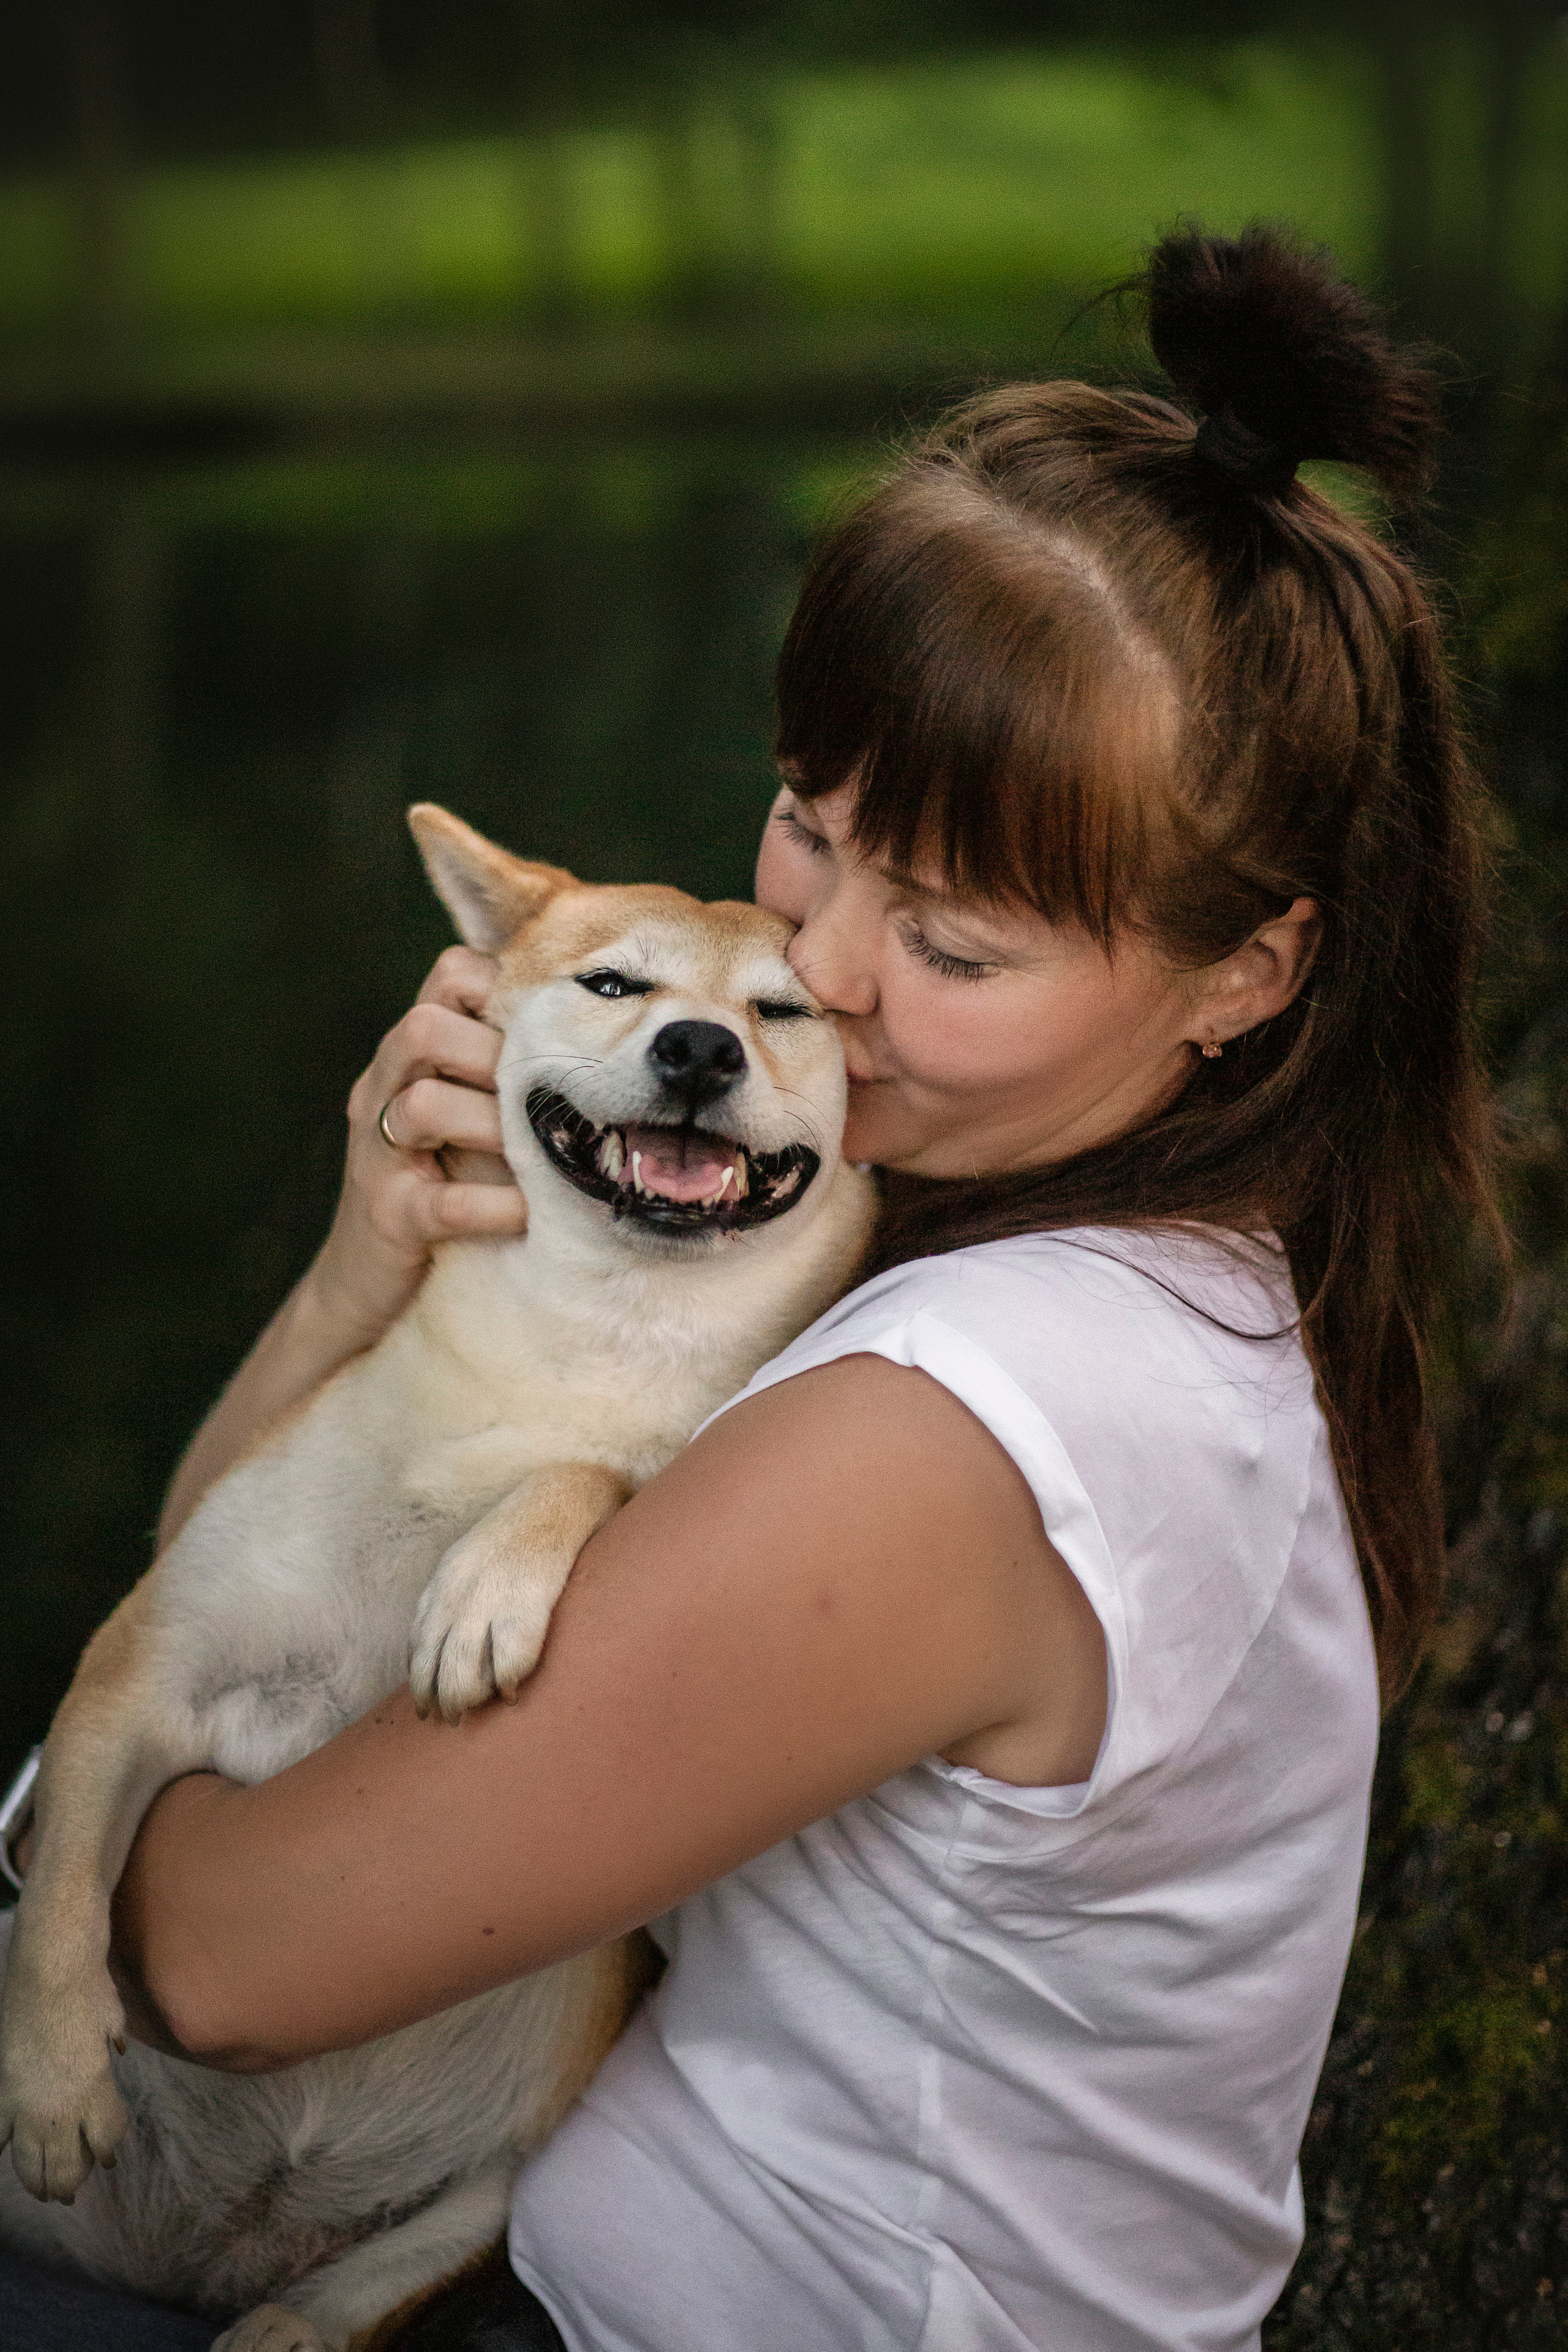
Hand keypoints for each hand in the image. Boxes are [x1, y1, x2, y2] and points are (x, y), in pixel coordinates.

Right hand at [307, 947, 526, 1351]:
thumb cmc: (444, 1185)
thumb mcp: (473, 1115)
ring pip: (422, 1105)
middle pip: (425, 1027)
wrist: (367, 1284)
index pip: (450, 974)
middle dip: (494, 1055)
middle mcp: (383, 1089)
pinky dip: (493, 1204)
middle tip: (545, 1095)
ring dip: (491, 1124)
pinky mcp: (387, 1217)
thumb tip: (616, 1038)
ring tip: (536, 1153)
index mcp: (410, 1054)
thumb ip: (512, 1073)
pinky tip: (528, 1211)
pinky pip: (440, 1202)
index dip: (504, 987)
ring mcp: (378, 1153)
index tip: (553, 1027)